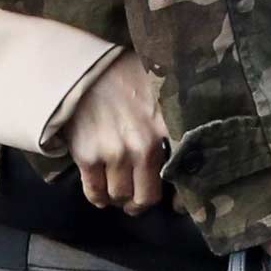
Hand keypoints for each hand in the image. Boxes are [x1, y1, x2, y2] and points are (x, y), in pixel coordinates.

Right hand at [65, 53, 168, 213]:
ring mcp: (113, 153)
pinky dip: (97, 197)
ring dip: (118, 198)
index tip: (175, 203)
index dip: (179, 198)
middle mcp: (142, 147)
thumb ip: (172, 119)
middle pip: (145, 197)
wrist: (82, 66)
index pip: (180, 177)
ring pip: (119, 196)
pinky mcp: (86, 156)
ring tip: (118, 192)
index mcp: (164, 130)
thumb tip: (187, 141)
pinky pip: (94, 191)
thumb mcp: (159, 91)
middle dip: (140, 203)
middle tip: (137, 200)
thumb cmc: (124, 74)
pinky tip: (100, 195)